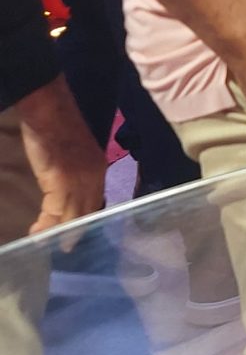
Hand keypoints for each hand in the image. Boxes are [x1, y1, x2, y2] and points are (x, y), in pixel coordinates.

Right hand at [15, 77, 106, 233]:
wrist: (46, 106)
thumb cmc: (54, 122)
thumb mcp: (72, 149)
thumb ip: (73, 168)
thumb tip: (63, 185)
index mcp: (99, 168)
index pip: (97, 201)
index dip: (87, 218)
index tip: (79, 232)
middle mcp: (94, 177)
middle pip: (88, 213)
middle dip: (77, 232)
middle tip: (65, 248)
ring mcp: (80, 182)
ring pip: (72, 217)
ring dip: (58, 233)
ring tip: (47, 244)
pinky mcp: (62, 184)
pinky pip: (56, 214)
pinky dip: (46, 226)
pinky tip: (37, 234)